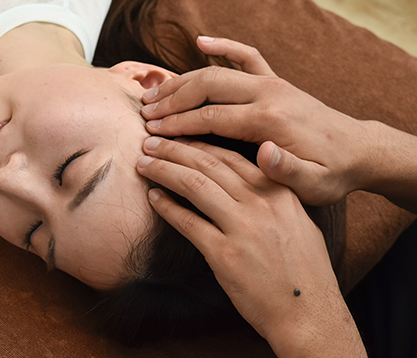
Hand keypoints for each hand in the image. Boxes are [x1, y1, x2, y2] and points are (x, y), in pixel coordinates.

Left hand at [136, 137, 365, 356]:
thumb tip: (241, 181)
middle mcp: (260, 204)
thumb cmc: (304, 270)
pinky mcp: (224, 254)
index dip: (198, 144)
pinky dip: (167, 207)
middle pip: (208, 165)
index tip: (178, 138)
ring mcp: (242, 228)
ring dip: (164, 171)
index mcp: (279, 192)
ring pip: (194, 185)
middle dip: (174, 150)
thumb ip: (272, 196)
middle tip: (150, 143)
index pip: (230, 156)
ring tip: (144, 165)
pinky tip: (154, 197)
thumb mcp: (298, 221)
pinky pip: (188, 222)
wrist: (308, 314)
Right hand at [141, 37, 370, 205]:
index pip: (210, 116)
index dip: (177, 124)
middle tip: (145, 114)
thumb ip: (287, 171)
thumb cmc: (332, 173)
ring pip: (216, 72)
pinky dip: (223, 45)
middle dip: (172, 100)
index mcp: (269, 119)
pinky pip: (245, 54)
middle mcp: (267, 93)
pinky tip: (202, 40)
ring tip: (154, 94)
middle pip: (206, 87)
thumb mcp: (315, 185)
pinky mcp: (275, 80)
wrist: (359, 150)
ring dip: (182, 81)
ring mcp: (271, 82)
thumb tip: (264, 152)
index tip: (151, 133)